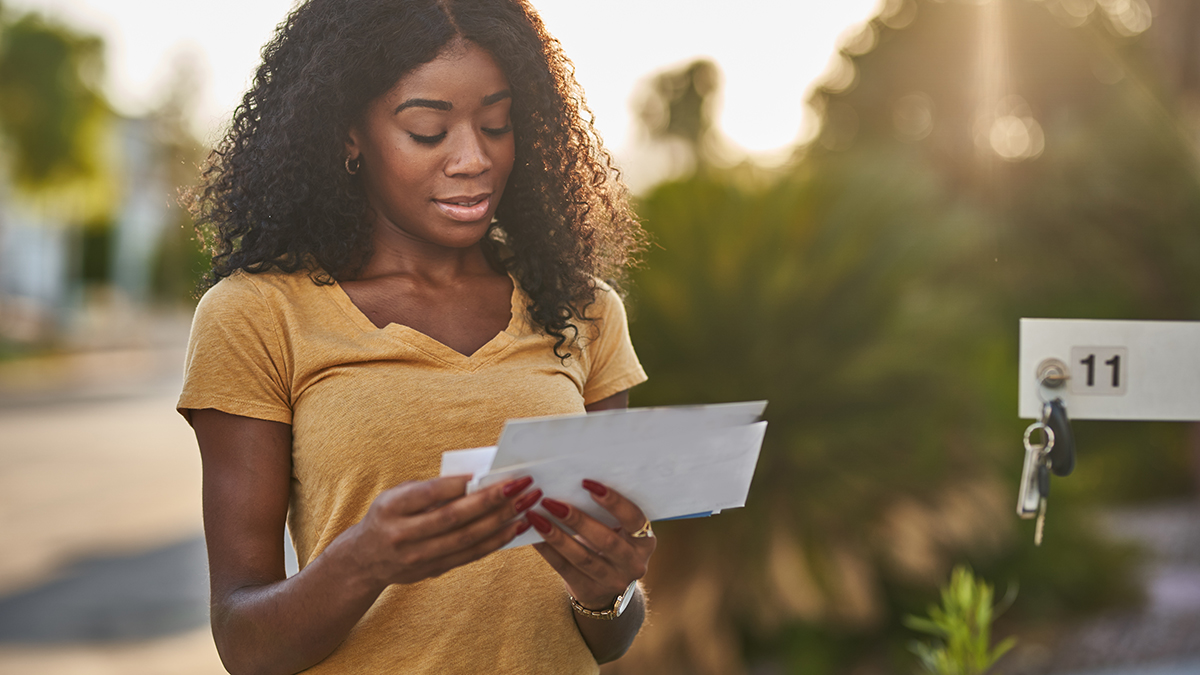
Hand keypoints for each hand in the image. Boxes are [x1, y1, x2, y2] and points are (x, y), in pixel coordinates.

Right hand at [345, 475, 539, 588]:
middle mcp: (401, 534)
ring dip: (500, 522)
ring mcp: (417, 557)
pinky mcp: (432, 570)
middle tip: (521, 485)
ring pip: (466, 539)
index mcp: (391, 508)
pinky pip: (469, 556)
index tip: (489, 472)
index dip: (460, 484)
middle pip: (453, 517)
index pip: (430, 494)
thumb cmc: (389, 515)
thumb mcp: (398, 495)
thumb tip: (477, 479)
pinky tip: (514, 528)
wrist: (364, 559)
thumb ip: (431, 489)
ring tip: (525, 505)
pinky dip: (494, 541)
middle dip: (491, 500)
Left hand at [527, 479, 655, 609]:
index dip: (614, 501)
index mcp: (645, 542)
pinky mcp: (589, 591)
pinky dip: (547, 550)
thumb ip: (607, 513)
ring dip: (556, 536)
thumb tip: (573, 481)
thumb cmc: (610, 544)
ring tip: (536, 518)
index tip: (588, 484)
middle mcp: (634, 564)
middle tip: (551, 501)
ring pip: (582, 557)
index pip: (634, 519)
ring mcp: (613, 581)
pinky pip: (564, 569)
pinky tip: (533, 536)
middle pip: (606, 540)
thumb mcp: (619, 531)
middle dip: (577, 519)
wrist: (607, 588)